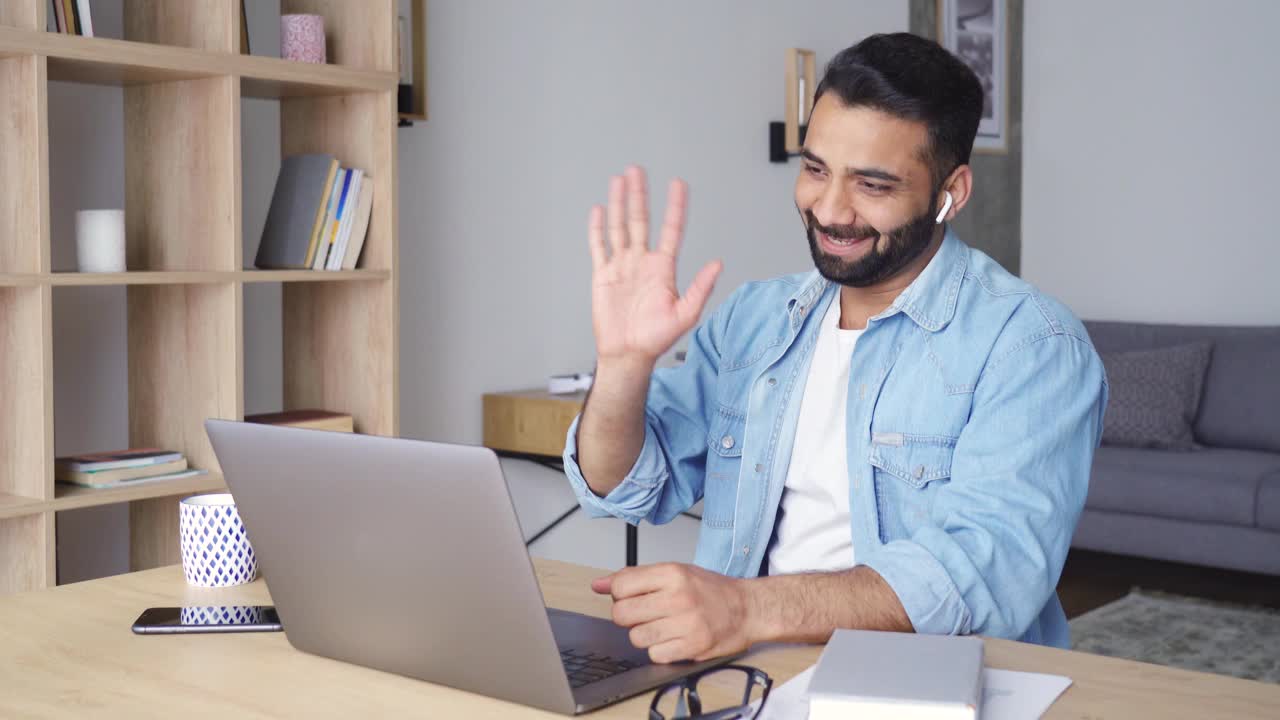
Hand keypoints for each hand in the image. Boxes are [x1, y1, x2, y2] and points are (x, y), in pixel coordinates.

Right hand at [588, 166, 721, 365]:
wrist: (628, 354)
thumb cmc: (656, 338)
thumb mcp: (685, 314)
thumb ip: (700, 288)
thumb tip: (718, 264)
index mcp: (663, 268)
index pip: (670, 230)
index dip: (674, 207)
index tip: (677, 184)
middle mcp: (642, 262)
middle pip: (640, 220)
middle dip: (639, 195)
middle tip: (638, 170)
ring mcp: (622, 266)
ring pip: (619, 227)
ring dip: (618, 203)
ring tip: (620, 180)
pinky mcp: (603, 275)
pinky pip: (599, 246)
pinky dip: (597, 228)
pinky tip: (599, 210)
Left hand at [592, 562, 752, 663]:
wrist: (749, 608)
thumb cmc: (711, 590)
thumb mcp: (675, 572)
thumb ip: (635, 577)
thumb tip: (599, 584)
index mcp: (672, 573)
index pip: (620, 586)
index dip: (619, 595)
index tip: (630, 597)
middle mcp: (679, 597)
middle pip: (622, 614)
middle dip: (628, 617)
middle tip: (644, 614)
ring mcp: (686, 623)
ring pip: (636, 637)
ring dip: (644, 634)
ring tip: (662, 626)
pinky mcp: (693, 647)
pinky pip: (655, 654)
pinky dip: (660, 650)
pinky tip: (673, 639)